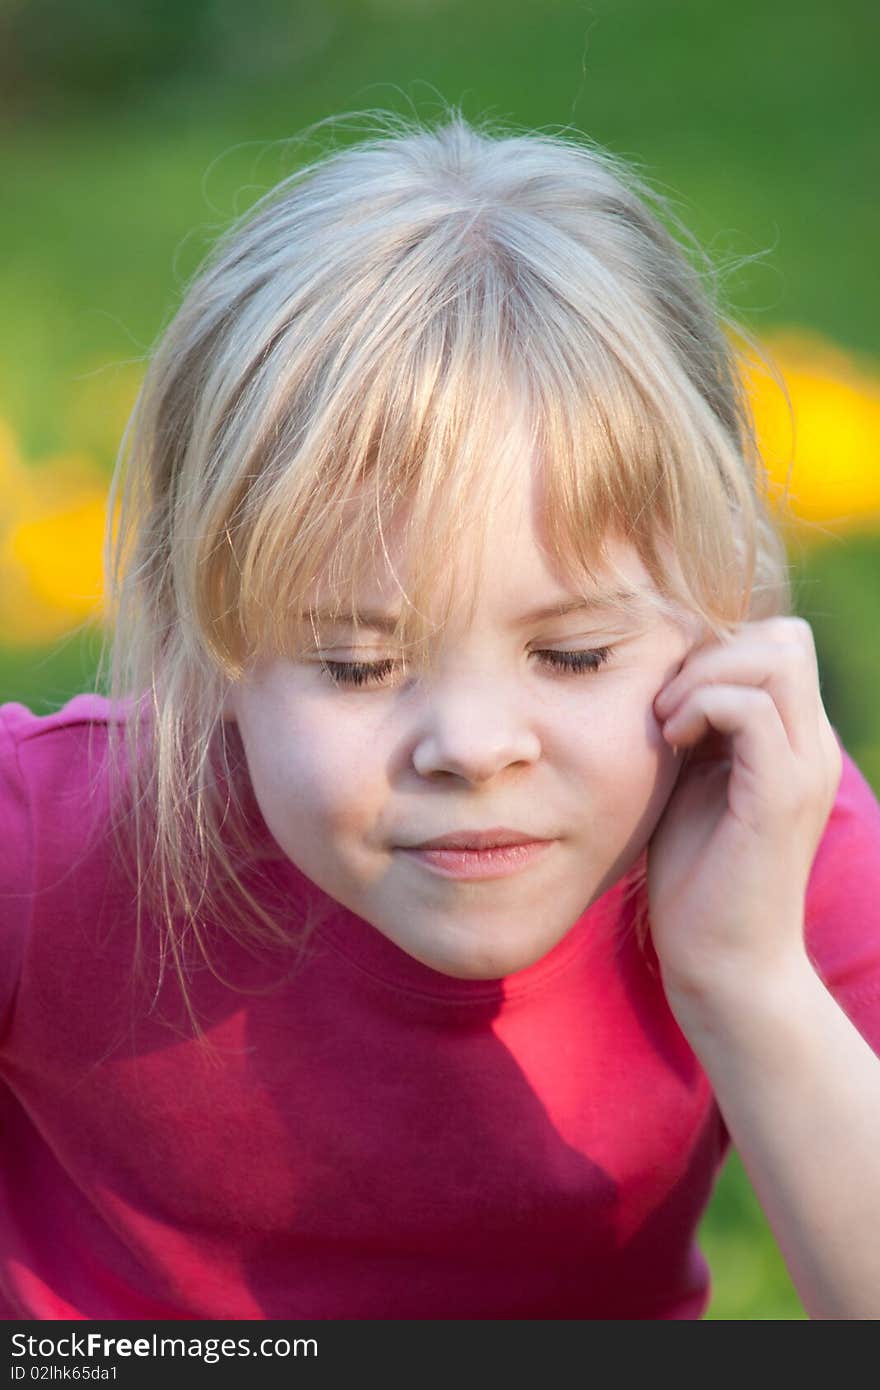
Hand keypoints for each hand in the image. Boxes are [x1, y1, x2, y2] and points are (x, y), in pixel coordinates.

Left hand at [647, 617, 842, 1012]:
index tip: (669, 694)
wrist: (724, 965)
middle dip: (712, 650)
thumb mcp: (691, 783)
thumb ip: (694, 729)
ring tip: (666, 722)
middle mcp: (811, 746)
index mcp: (793, 740)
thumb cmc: (696, 879)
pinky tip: (670, 742)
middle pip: (786, 635)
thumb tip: (660, 677)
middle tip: (667, 703)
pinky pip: (750, 708)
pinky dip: (701, 707)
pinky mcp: (780, 796)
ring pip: (776, 657)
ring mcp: (803, 768)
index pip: (779, 641)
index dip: (717, 648)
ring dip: (704, 675)